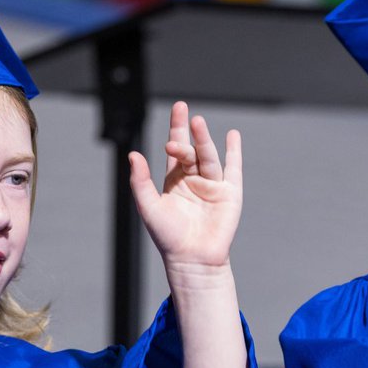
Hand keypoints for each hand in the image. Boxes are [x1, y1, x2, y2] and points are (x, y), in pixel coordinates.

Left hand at [128, 102, 241, 278]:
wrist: (192, 259)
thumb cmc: (168, 236)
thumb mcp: (148, 206)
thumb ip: (141, 181)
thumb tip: (132, 155)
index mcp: (175, 180)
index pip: (176, 149)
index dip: (176, 129)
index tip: (178, 108)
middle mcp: (194, 180)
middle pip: (192, 150)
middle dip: (188, 132)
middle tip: (184, 112)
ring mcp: (213, 186)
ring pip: (209, 157)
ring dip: (204, 139)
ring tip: (198, 123)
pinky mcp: (230, 194)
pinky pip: (233, 169)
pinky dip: (234, 152)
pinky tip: (232, 136)